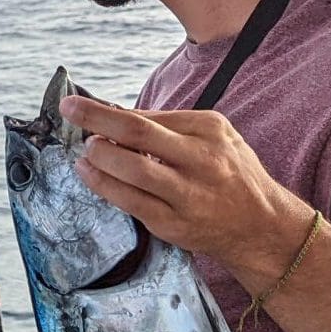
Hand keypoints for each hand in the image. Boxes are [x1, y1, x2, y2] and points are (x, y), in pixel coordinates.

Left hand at [57, 96, 312, 290]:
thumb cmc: (232, 173)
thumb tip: (118, 114)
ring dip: (99, 156)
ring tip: (83, 149)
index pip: (149, 117)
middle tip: (69, 112)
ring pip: (133, 171)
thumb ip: (171, 125)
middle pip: (139, 134)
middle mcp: (201, 159)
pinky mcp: (174, 224)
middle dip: (96, 119)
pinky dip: (104, 185)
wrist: (261, 226)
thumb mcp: (215, 136)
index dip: (108, 111)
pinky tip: (88, 173)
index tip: (78, 106)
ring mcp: (188, 194)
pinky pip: (131, 202)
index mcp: (209, 130)